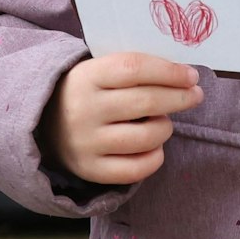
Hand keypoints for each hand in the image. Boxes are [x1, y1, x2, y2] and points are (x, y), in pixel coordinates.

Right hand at [39, 52, 202, 185]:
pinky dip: (154, 158)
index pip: (135, 68)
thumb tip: (184, 76)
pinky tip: (154, 147)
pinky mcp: (90, 169)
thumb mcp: (100, 70)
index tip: (192, 76)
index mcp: (87, 77)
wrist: (44, 124)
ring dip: (165, 128)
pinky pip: (135, 169)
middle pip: (145, 101)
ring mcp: (86, 143)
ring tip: (163, 122)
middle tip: (195, 95)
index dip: (169, 71)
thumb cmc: (89, 91)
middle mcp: (84, 110)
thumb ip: (135, 70)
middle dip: (180, 97)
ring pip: (145, 137)